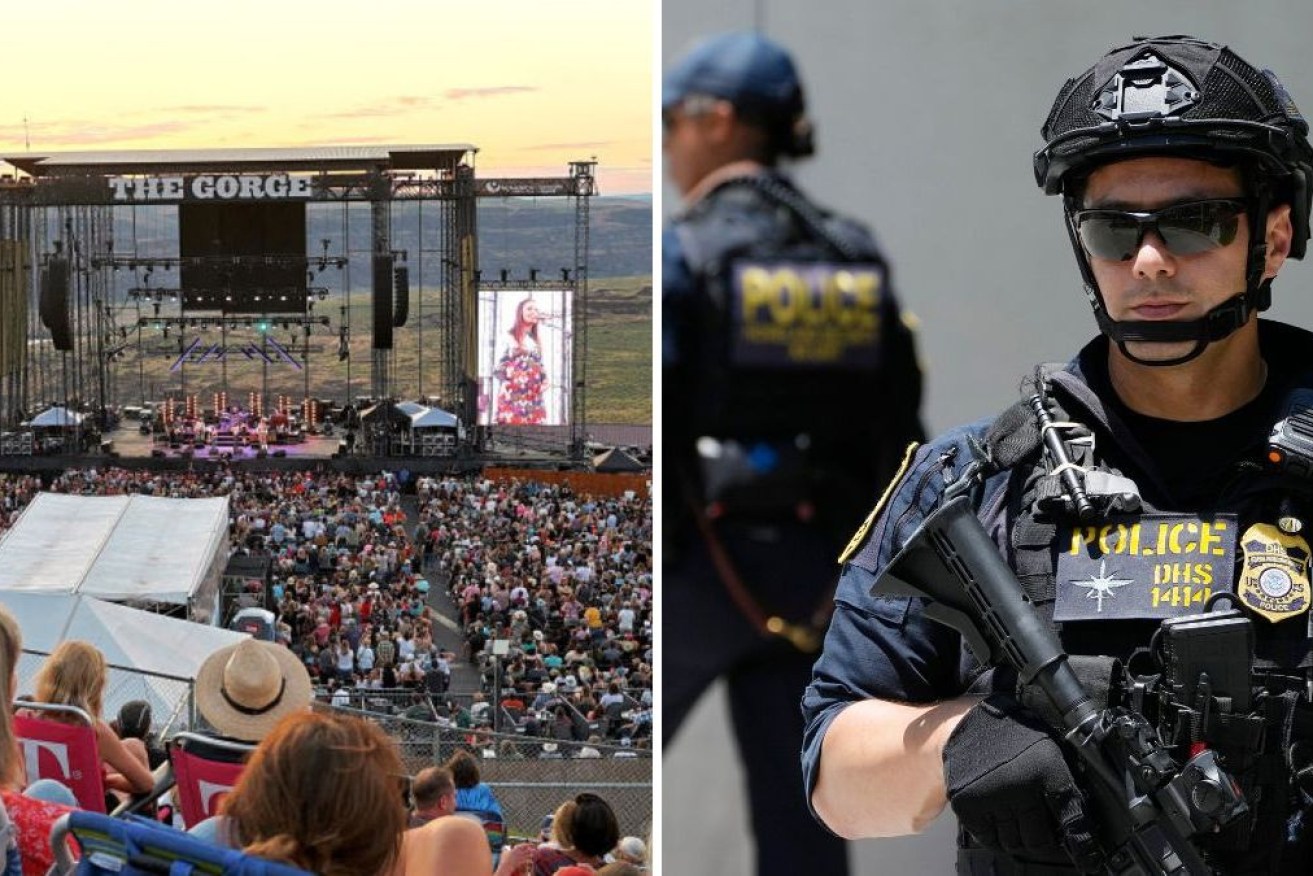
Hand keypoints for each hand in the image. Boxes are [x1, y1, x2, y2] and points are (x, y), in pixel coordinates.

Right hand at [494, 841, 535, 875]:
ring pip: (527, 855)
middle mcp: (518, 853)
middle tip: (534, 849)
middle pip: (526, 850)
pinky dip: (529, 861)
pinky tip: (532, 861)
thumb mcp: (504, 852)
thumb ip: (506, 848)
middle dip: (531, 849)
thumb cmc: (503, 860)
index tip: (531, 844)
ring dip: (531, 855)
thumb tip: (507, 846)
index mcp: (515, 849)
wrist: (505, 866)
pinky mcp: (520, 862)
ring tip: (533, 855)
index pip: (523, 845)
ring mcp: (520, 858)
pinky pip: (526, 861)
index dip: (527, 844)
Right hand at [942, 694, 1102, 871]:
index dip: (1081, 844)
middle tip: (1042, 831)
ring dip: (1018, 837)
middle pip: (1039, 840)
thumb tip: (1085, 821)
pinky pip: (989, 838)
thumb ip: (1063, 783)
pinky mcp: (968, 804)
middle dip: (1043, 840)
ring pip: (1013, 842)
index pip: (1070, 817)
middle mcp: (1018, 785)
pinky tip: (998, 818)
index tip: (1086, 858)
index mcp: (1045, 767)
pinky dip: (995, 835)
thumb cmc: (1012, 736)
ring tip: (1017, 818)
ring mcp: (991, 796)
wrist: (969, 723)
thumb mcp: (1048, 751)